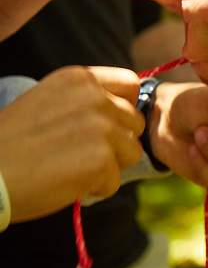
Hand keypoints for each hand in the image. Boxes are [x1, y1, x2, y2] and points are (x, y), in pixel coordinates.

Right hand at [0, 66, 143, 221]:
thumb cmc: (10, 144)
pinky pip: (115, 181)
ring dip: (109, 166)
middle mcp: (94, 98)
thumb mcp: (48, 102)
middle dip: (117, 141)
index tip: (107, 123)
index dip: (124, 107)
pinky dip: (95, 189)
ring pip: (132, 152)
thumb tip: (122, 111)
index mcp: (79, 79)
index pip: (130, 84)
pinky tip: (65, 183)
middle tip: (81, 153)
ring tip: (71, 167)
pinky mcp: (102, 159)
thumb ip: (85, 102)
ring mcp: (101, 128)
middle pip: (135, 122)